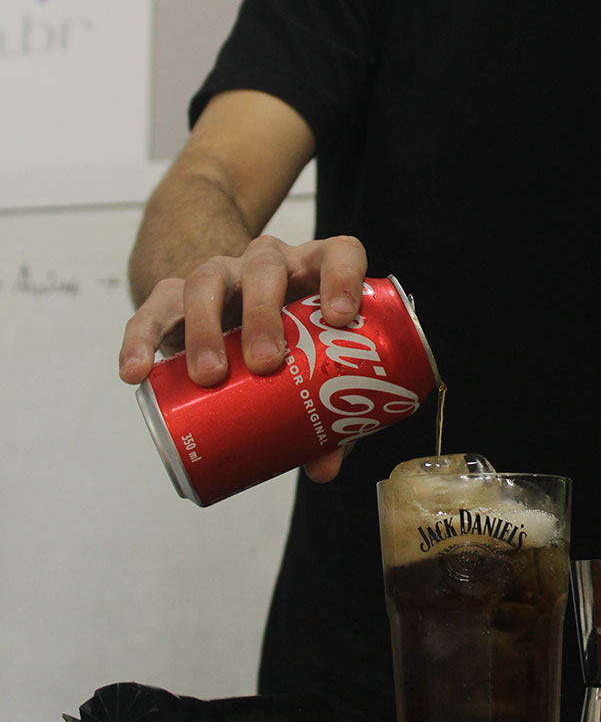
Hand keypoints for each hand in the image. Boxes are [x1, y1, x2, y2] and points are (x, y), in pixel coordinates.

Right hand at [118, 235, 367, 482]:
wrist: (233, 321)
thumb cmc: (290, 349)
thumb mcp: (312, 375)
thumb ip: (328, 420)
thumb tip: (323, 468)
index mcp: (314, 272)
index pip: (338, 253)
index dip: (343, 277)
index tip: (341, 317)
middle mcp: (267, 263)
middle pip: (265, 266)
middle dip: (264, 313)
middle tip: (267, 363)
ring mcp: (221, 275)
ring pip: (208, 280)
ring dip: (206, 326)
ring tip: (209, 374)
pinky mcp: (174, 297)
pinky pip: (153, 310)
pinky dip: (141, 339)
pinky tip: (137, 372)